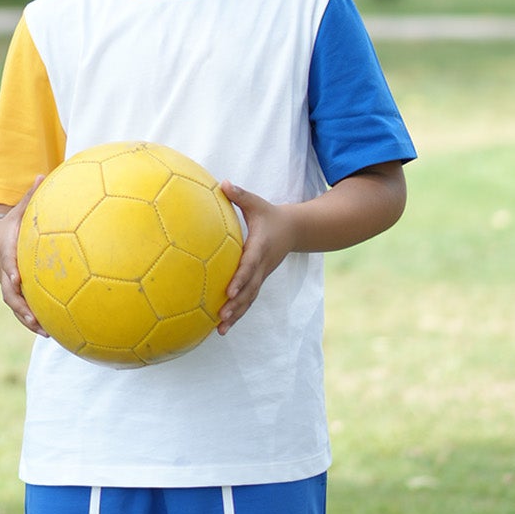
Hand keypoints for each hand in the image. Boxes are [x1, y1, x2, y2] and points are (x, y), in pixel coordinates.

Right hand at [0, 178, 46, 334]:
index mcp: (7, 253)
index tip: (18, 279)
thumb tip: (43, 173)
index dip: (11, 270)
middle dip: (20, 306)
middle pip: (9, 293)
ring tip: (46, 332)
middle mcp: (6, 273)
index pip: (7, 262)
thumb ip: (30, 197)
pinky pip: (24, 310)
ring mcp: (9, 286)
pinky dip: (34, 321)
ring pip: (16, 306)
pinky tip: (53, 332)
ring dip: (29, 320)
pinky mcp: (16, 294)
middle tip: (33, 317)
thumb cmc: (11, 225)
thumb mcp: (18, 211)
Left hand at [217, 181, 297, 333]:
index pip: (249, 265)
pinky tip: (222, 328)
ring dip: (236, 315)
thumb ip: (239, 195)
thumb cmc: (270, 214)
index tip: (229, 290)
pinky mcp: (258, 281)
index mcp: (260, 248)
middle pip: (249, 289)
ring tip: (220, 330)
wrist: (294, 230)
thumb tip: (222, 183)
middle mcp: (262, 266)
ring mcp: (261, 276)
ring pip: (249, 299)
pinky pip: (248, 300)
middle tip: (222, 317)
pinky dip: (237, 314)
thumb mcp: (256, 203)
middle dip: (236, 304)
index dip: (240, 278)